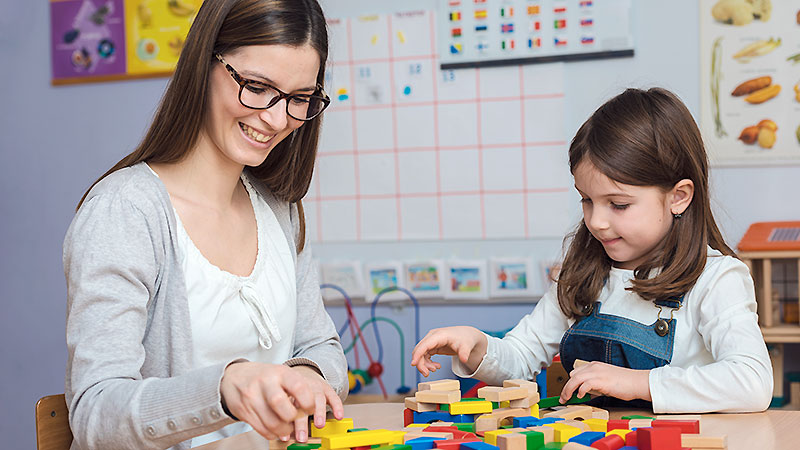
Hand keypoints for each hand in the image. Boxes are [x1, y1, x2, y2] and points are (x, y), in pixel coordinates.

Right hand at [219, 362, 342, 441]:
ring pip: (271, 421)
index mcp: (280, 372)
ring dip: (283, 430)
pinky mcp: (244, 411)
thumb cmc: (264, 376)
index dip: (308, 402)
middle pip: (280, 404)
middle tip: (296, 419)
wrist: (234, 377)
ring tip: (287, 428)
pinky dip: (272, 434)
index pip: (298, 386)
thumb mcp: (281, 373)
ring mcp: (252, 397)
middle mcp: (265, 383)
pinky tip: (276, 430)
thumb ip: (297, 387)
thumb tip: (314, 409)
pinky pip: (261, 429)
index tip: (310, 408)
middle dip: (292, 417)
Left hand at [290, 365, 343, 441]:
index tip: (285, 435)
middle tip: (301, 436)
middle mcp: (300, 388)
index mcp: (286, 391)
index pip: (285, 405)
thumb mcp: (284, 400)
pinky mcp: (326, 388)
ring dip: (319, 412)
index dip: (285, 420)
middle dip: (301, 422)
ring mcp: (314, 387)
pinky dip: (337, 406)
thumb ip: (284, 417)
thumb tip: (283, 437)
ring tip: (319, 425)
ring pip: (317, 398)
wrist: (304, 373)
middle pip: (301, 403)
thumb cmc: (292, 391)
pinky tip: (338, 416)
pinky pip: (333, 396)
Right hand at [410, 326, 486, 376]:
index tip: (413, 364)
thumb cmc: (465, 339)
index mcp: (439, 335)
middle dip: (420, 363)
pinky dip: (428, 363)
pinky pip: (425, 355)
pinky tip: (436, 366)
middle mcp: (432, 337)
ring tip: (435, 369)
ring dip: (424, 364)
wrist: (467, 336)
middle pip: (419, 350)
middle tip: (427, 374)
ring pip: (421, 354)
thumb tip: (464, 359)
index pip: (425, 344)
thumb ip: (464, 352)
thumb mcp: (466, 346)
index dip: (418, 354)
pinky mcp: (432, 346)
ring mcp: (431, 341)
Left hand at [559, 360, 651, 403]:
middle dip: (566, 387)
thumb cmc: (624, 383)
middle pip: (572, 375)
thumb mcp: (605, 380)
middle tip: (563, 398)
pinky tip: (581, 396)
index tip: (566, 392)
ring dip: (568, 390)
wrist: (638, 382)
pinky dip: (580, 390)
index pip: (575, 372)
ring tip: (566, 398)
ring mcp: (597, 373)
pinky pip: (585, 384)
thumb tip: (584, 392)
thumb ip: (594, 384)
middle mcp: (594, 367)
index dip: (569, 383)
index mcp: (594, 365)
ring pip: (575, 379)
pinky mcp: (601, 380)